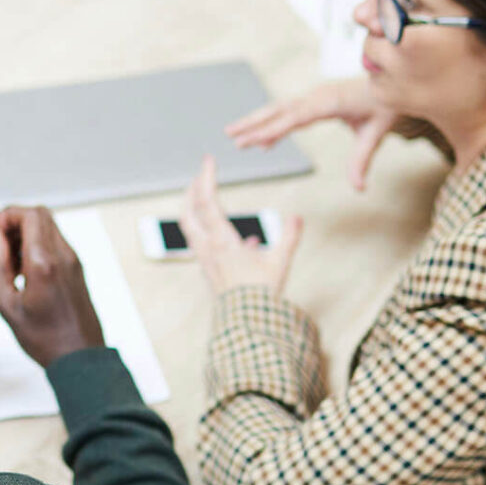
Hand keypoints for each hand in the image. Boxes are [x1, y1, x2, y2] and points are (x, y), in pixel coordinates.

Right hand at [0, 206, 104, 367]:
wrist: (79, 357)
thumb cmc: (44, 338)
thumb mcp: (8, 306)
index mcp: (44, 263)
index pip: (29, 215)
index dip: (6, 216)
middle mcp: (63, 256)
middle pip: (40, 215)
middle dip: (14, 221)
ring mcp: (72, 261)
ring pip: (48, 227)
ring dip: (25, 234)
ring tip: (7, 260)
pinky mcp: (75, 269)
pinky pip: (54, 243)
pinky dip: (36, 246)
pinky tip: (22, 271)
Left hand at [179, 156, 303, 297]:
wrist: (245, 324)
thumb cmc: (260, 295)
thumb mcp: (280, 263)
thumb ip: (289, 237)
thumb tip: (297, 217)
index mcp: (222, 241)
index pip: (207, 201)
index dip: (206, 177)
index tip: (208, 160)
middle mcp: (208, 248)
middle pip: (188, 212)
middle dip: (191, 191)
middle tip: (199, 176)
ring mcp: (205, 260)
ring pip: (191, 228)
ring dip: (195, 209)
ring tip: (207, 200)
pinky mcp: (210, 271)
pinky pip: (204, 244)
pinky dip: (212, 232)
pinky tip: (241, 241)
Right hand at [225, 78, 399, 190]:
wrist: (391, 83)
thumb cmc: (384, 105)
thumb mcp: (376, 133)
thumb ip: (362, 160)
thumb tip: (359, 188)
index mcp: (329, 101)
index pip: (295, 117)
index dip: (272, 129)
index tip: (252, 141)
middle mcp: (317, 96)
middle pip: (279, 109)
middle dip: (253, 122)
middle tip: (229, 135)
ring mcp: (314, 96)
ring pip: (279, 109)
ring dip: (257, 121)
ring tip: (234, 136)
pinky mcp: (315, 100)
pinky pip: (289, 113)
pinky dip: (274, 125)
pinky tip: (264, 142)